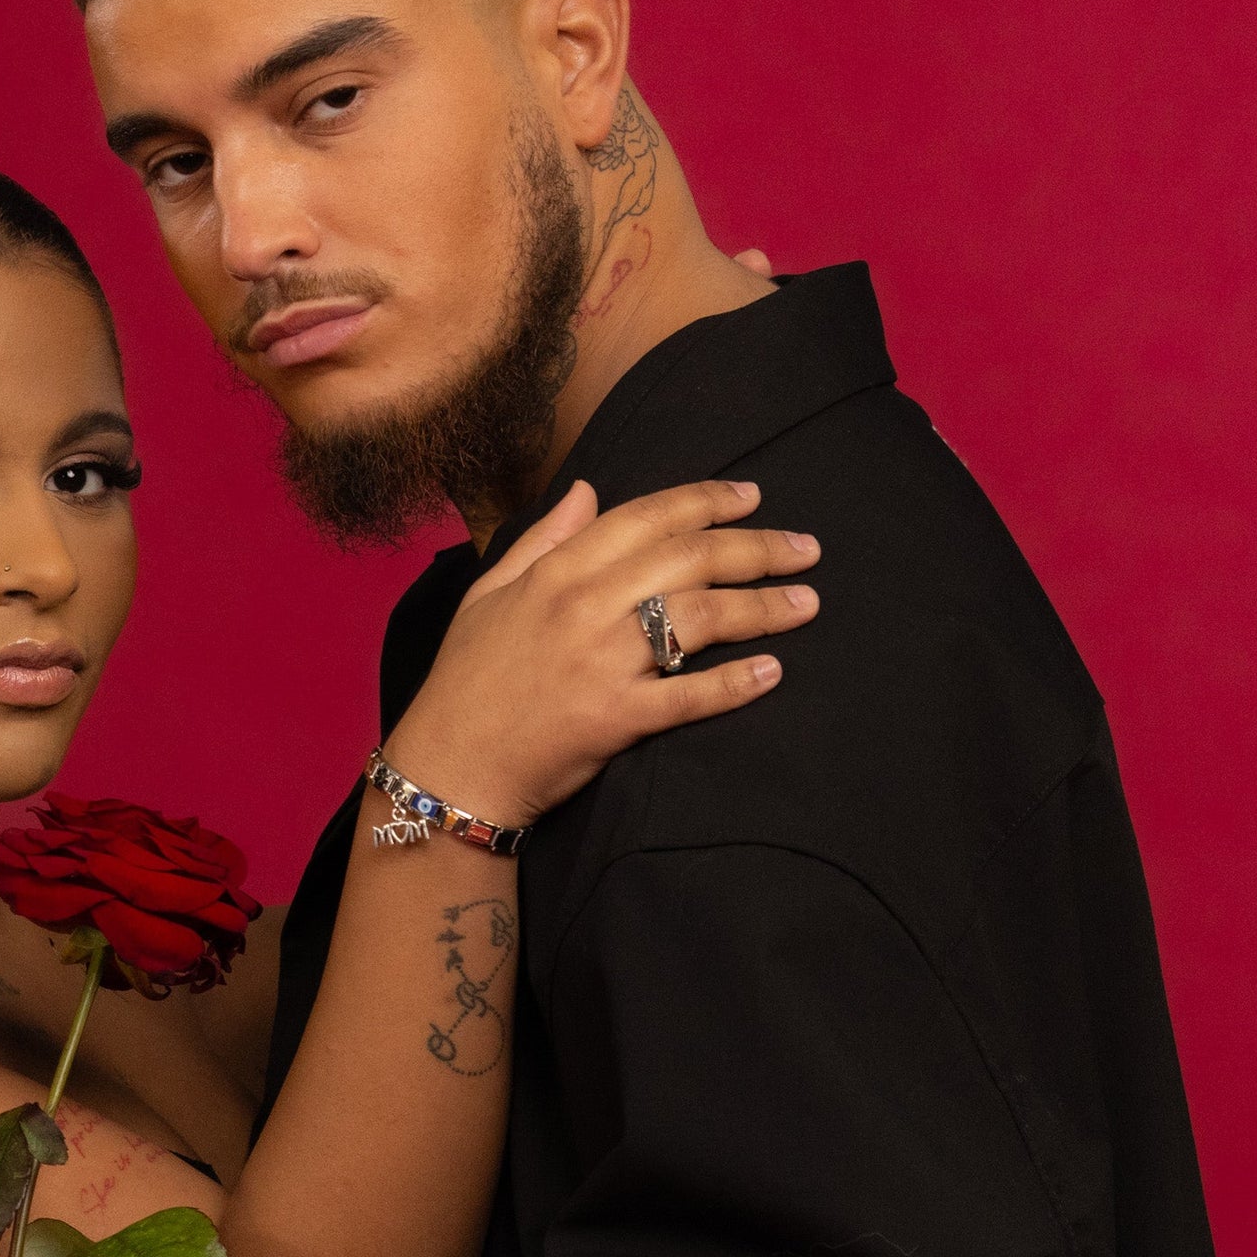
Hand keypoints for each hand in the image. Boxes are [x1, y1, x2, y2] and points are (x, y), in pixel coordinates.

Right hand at [389, 478, 820, 825]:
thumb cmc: (466, 682)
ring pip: (703, 617)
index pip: (648, 518)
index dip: (708, 500)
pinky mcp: (617, 718)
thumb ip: (544, 539)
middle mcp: (585, 607)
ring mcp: (603, 663)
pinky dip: (737, 684)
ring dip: (765, 607)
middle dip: (759, 547)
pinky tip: (773, 671)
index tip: (753, 497)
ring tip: (807, 602)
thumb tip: (587, 488)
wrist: (449, 767)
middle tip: (806, 548)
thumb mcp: (488, 594)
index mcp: (557, 572)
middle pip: (692, 559)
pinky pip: (690, 696)